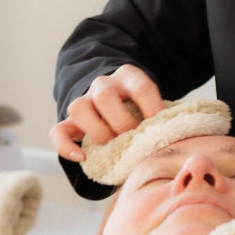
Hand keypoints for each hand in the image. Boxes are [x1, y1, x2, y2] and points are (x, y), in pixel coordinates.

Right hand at [49, 64, 164, 160]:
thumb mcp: (151, 101)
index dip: (152, 108)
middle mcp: (103, 85)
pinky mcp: (70, 122)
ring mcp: (84, 101)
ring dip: (97, 130)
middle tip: (133, 138)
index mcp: (128, 77)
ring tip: (112, 145)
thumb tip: (177, 137)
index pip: (141, 87)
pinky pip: (57, 132)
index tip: (160, 126)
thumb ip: (160, 115)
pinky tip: (82, 157)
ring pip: (78, 107)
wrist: (113, 96)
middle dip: (122, 122)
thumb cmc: (139, 105)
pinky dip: (66, 147)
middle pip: (105, 96)